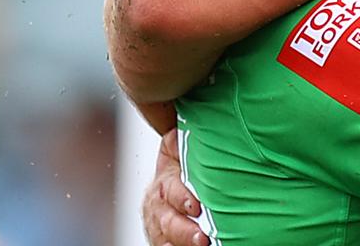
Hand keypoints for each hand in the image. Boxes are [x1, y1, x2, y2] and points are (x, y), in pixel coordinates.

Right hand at [142, 130, 208, 245]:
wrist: (170, 183)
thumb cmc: (183, 162)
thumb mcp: (178, 147)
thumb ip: (184, 141)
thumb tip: (197, 126)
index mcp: (164, 182)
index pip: (170, 190)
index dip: (182, 198)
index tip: (196, 206)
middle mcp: (156, 206)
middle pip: (167, 221)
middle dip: (184, 231)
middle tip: (203, 238)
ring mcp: (157, 225)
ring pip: (164, 238)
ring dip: (181, 243)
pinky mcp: (161, 240)